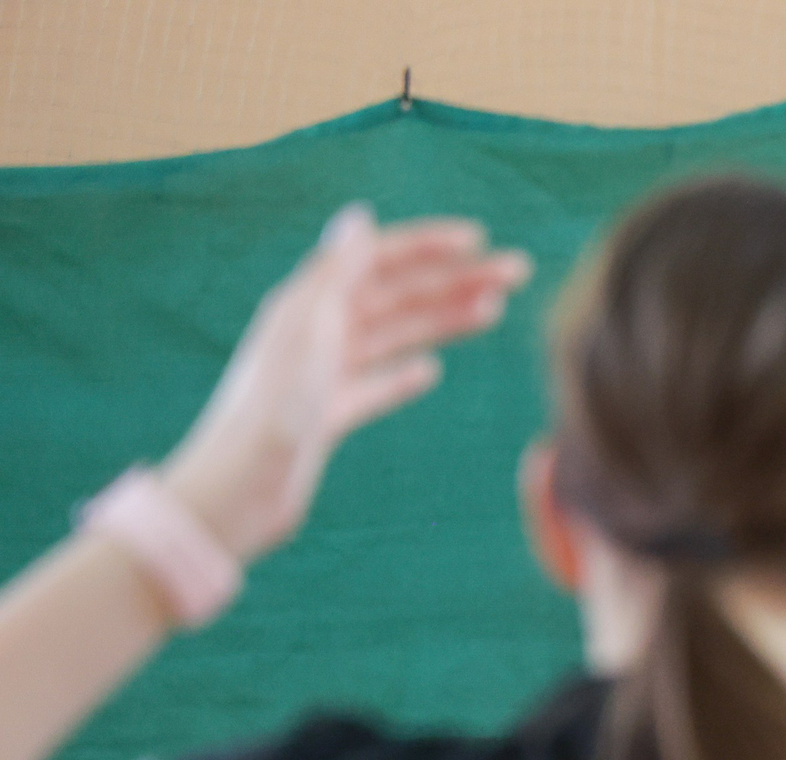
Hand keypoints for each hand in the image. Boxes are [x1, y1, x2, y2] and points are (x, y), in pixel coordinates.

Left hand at [159, 205, 532, 562]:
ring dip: (444, 320)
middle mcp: (317, 331)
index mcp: (310, 304)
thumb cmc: (270, 408)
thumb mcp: (307, 329)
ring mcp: (324, 374)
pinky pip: (375, 384)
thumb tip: (360, 216)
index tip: (481, 241)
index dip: (430, 247)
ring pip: (395, 336)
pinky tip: (432, 371)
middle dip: (456, 281)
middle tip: (516, 273)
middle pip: (397, 295)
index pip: (379, 260)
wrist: (240, 488)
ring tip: (493, 312)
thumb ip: (335, 273)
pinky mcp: (329, 415)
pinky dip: (405, 374)